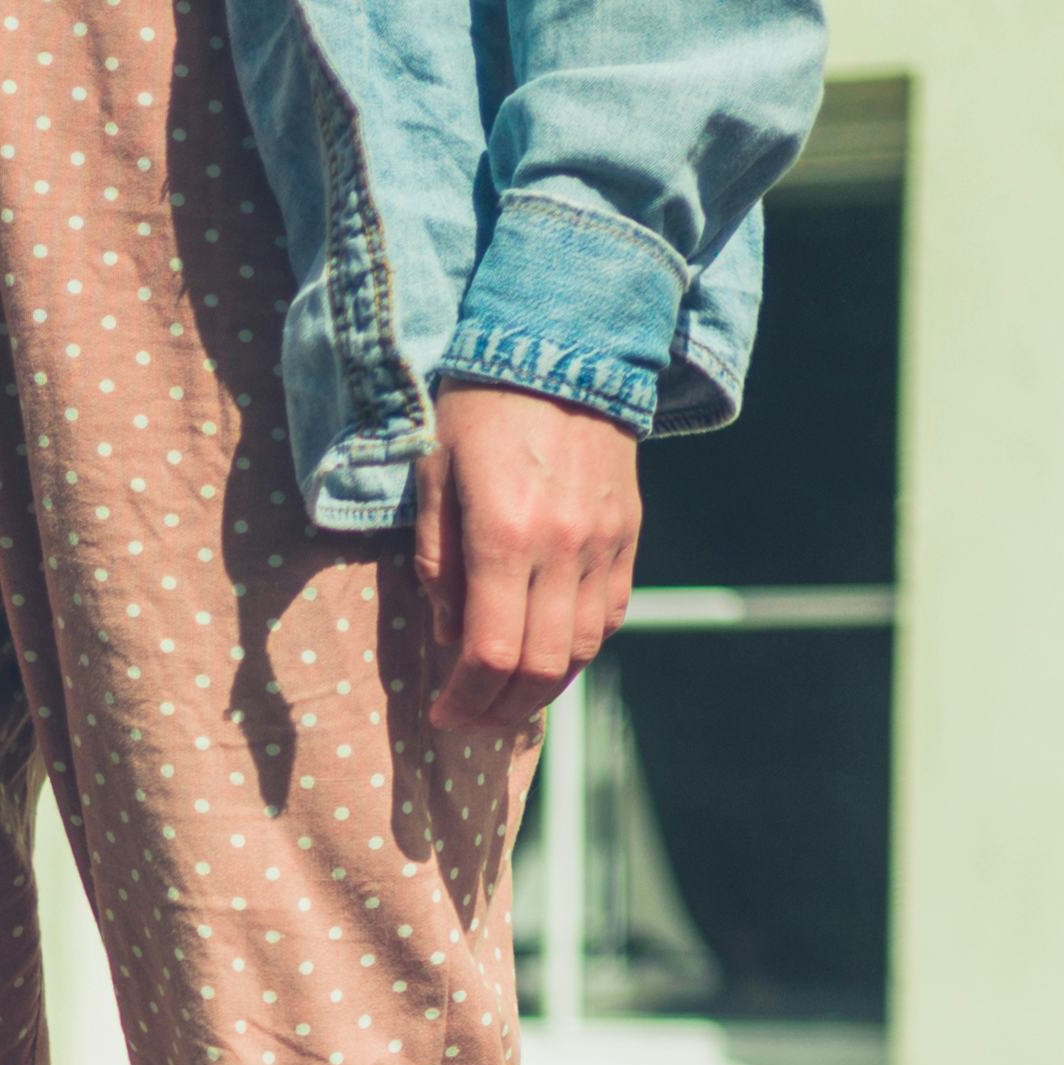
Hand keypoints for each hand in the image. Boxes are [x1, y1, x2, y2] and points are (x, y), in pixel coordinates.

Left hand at [411, 382, 644, 732]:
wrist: (563, 345)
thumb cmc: (479, 407)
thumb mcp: (434, 475)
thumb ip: (438, 561)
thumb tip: (448, 637)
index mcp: (504, 534)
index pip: (490, 654)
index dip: (464, 699)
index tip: (442, 716)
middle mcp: (562, 547)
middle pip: (541, 669)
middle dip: (500, 709)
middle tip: (471, 719)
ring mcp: (604, 544)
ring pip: (582, 652)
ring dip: (543, 689)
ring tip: (506, 696)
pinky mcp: (629, 534)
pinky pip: (610, 616)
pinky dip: (579, 649)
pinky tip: (548, 653)